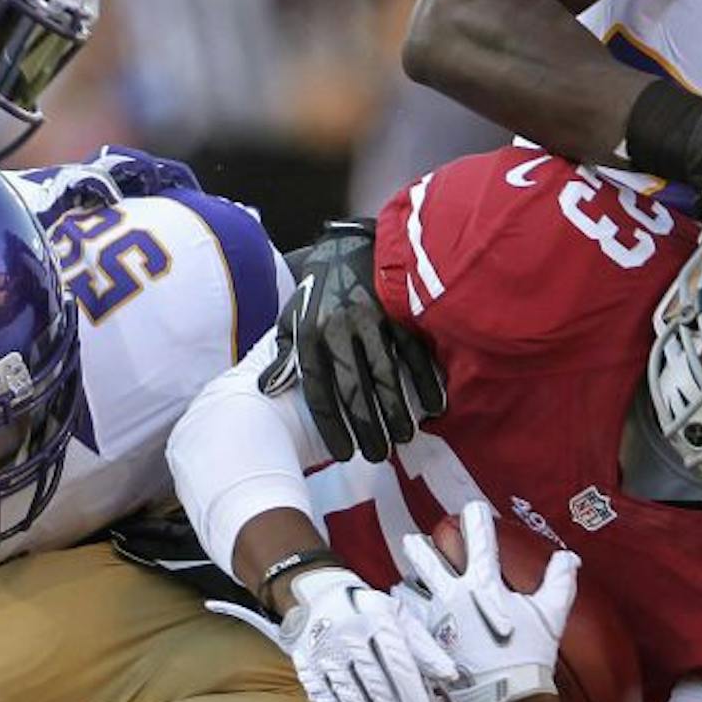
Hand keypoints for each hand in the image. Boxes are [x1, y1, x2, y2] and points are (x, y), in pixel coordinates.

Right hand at [205, 568, 454, 701]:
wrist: (317, 598)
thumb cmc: (368, 612)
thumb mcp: (399, 617)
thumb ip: (424, 646)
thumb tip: (450, 676)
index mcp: (376, 618)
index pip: (397, 662)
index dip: (412, 696)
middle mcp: (348, 636)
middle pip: (375, 686)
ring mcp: (324, 655)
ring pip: (351, 701)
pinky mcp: (309, 672)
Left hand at [258, 220, 445, 462]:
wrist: (348, 245)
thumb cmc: (317, 292)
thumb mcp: (292, 318)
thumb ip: (284, 356)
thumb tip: (267, 389)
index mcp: (310, 335)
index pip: (320, 390)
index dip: (332, 425)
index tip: (343, 453)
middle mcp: (339, 329)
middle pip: (354, 388)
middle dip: (366, 426)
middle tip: (377, 455)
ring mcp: (372, 319)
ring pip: (386, 373)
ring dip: (397, 411)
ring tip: (402, 438)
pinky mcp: (399, 310)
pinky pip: (414, 351)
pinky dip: (426, 380)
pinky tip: (433, 406)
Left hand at [398, 500, 576, 701]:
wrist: (509, 700)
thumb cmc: (531, 654)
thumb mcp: (552, 615)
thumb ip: (560, 580)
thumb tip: (570, 556)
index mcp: (484, 585)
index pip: (479, 539)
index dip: (475, 518)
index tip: (472, 508)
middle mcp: (453, 597)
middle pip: (426, 559)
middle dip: (419, 546)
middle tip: (414, 540)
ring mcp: (435, 621)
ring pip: (409, 589)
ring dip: (409, 582)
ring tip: (407, 581)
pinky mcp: (426, 643)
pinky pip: (405, 620)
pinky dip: (404, 613)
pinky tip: (403, 613)